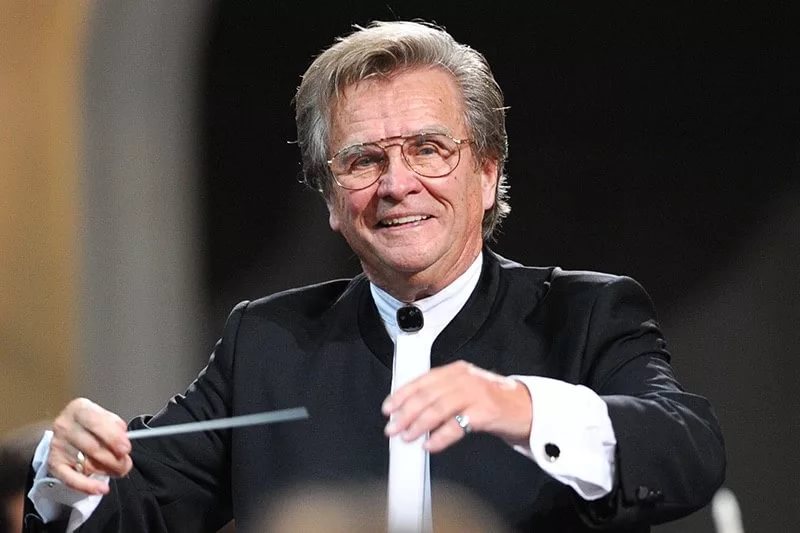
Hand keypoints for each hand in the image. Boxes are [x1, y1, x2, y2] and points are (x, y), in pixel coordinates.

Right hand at [47, 398, 131, 494]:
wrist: (67, 431)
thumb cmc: (91, 425)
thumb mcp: (105, 417)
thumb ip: (116, 427)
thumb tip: (123, 441)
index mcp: (79, 409)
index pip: (96, 423)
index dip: (113, 437)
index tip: (126, 448)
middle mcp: (65, 426)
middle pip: (93, 447)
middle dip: (115, 458)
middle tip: (126, 463)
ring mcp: (58, 445)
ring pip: (87, 463)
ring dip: (107, 470)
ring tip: (118, 469)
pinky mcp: (54, 463)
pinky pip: (71, 479)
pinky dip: (88, 486)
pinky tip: (101, 488)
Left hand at [382, 360, 531, 452]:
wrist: (526, 410)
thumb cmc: (493, 402)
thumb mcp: (466, 391)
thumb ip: (442, 395)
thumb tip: (410, 412)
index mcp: (456, 370)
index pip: (422, 380)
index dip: (402, 394)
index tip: (388, 408)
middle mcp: (465, 378)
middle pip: (427, 395)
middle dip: (405, 413)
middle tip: (392, 428)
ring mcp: (476, 394)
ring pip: (438, 408)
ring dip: (418, 425)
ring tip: (407, 437)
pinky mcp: (485, 412)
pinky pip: (456, 426)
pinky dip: (439, 437)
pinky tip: (429, 444)